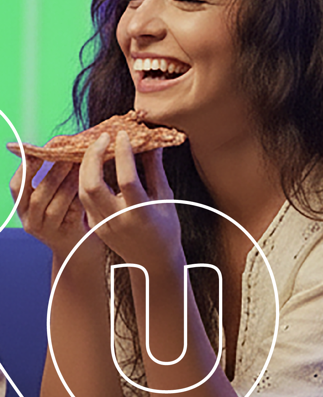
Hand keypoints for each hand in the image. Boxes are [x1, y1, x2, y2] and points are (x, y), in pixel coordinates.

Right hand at [10, 156, 89, 259]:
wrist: (80, 248)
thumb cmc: (70, 213)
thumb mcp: (56, 195)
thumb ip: (55, 176)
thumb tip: (62, 142)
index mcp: (23, 208)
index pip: (16, 186)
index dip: (26, 167)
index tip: (39, 150)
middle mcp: (30, 221)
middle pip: (38, 196)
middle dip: (54, 172)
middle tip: (69, 155)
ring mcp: (47, 232)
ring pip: (54, 207)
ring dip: (68, 184)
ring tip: (82, 167)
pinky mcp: (65, 237)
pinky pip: (71, 215)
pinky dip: (80, 198)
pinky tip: (90, 186)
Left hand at [78, 130, 183, 269]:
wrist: (152, 262)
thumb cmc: (165, 229)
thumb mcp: (165, 198)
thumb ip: (155, 170)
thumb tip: (151, 142)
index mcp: (140, 214)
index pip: (126, 179)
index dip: (123, 154)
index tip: (123, 135)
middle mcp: (118, 220)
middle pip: (93, 185)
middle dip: (93, 156)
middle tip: (103, 136)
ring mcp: (102, 225)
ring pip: (82, 190)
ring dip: (85, 165)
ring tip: (96, 146)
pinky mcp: (94, 225)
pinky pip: (83, 197)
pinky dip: (85, 177)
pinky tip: (92, 163)